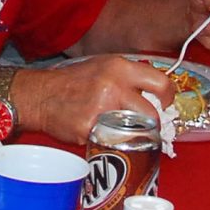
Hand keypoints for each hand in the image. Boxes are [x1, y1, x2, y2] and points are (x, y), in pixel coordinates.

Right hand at [20, 55, 172, 142]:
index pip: (160, 82)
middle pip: (151, 114)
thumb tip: (155, 95)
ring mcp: (101, 108)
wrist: (41, 95)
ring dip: (133, 136)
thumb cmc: (73, 82)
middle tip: (146, 127)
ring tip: (123, 133)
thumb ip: (129, 78)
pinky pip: (110, 141)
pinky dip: (108, 142)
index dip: (168, 97)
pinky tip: (98, 134)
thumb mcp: (103, 67)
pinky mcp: (90, 128)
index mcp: (119, 67)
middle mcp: (113, 85)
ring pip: (134, 131)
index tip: (165, 104)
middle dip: (152, 125)